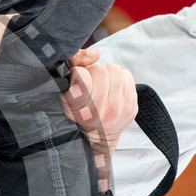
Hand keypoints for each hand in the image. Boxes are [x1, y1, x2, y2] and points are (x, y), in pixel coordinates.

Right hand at [63, 59, 136, 189]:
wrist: (93, 141)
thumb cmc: (75, 114)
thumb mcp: (64, 93)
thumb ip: (75, 65)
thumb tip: (96, 54)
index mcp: (78, 109)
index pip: (82, 75)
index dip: (78, 74)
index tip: (76, 82)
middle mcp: (100, 111)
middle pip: (102, 70)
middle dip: (94, 73)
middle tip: (91, 84)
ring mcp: (118, 111)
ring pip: (116, 71)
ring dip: (108, 75)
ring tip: (102, 86)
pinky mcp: (131, 109)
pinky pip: (128, 78)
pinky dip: (120, 80)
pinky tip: (113, 90)